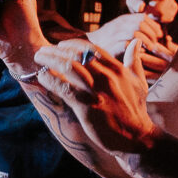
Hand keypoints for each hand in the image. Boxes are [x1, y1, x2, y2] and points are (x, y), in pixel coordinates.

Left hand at [35, 38, 160, 155]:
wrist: (137, 136)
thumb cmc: (135, 109)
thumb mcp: (138, 82)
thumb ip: (134, 61)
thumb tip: (136, 41)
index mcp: (117, 69)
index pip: (91, 48)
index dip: (72, 44)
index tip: (60, 45)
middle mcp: (107, 77)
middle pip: (77, 54)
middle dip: (57, 50)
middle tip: (44, 51)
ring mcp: (97, 91)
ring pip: (69, 68)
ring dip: (51, 60)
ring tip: (39, 58)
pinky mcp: (88, 107)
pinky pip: (65, 89)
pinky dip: (51, 80)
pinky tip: (42, 76)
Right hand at [85, 11, 173, 79]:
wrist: (89, 44)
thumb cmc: (108, 38)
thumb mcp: (121, 27)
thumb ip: (133, 25)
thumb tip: (152, 28)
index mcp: (123, 19)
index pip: (142, 17)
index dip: (153, 25)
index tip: (158, 34)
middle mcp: (119, 24)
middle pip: (140, 24)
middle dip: (151, 34)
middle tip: (155, 43)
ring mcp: (115, 34)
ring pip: (135, 33)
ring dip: (146, 41)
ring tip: (150, 47)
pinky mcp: (112, 45)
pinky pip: (127, 44)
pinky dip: (136, 48)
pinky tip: (140, 52)